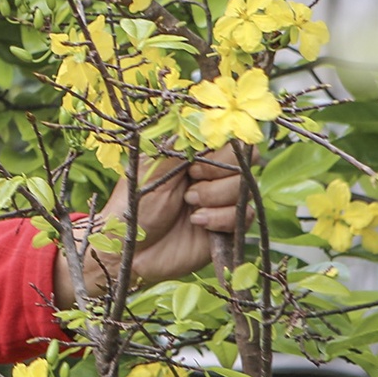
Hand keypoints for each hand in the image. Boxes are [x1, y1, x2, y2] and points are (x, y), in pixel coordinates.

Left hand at [52, 148, 251, 307]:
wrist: (131, 252)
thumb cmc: (133, 208)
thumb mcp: (152, 173)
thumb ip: (179, 149)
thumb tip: (201, 124)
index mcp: (192, 155)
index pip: (226, 138)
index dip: (219, 148)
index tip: (195, 162)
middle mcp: (210, 175)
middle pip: (243, 161)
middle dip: (219, 171)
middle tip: (191, 183)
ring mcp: (220, 200)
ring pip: (246, 187)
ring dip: (217, 196)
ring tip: (189, 204)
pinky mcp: (226, 226)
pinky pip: (244, 215)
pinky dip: (221, 218)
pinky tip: (197, 221)